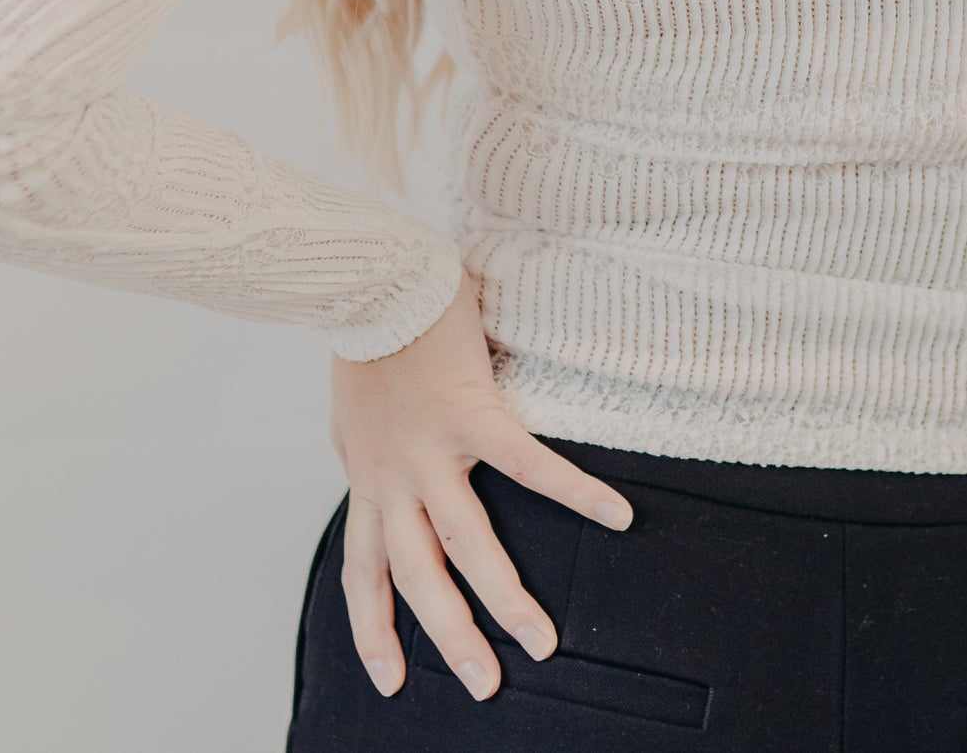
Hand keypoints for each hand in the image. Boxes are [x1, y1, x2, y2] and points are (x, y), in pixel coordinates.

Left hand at [328, 265, 635, 702]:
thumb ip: (365, 443)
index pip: (364, 572)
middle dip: (451, 638)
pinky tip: (615, 515)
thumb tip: (367, 453)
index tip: (392, 680)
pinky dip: (573, 491)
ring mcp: (430, 450)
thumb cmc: (366, 333)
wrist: (368, 282)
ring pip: (466, 544)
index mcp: (368, 476)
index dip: (374, 630)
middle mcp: (393, 477)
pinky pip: (527, 465)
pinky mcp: (471, 412)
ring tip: (544, 639)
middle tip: (485, 684)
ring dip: (503, 598)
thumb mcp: (351, 408)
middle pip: (418, 578)